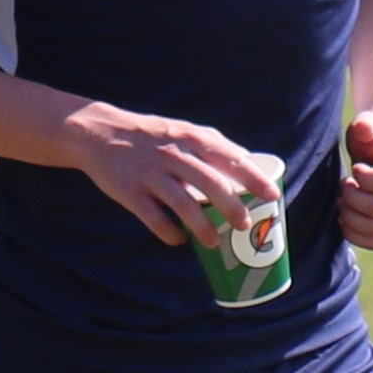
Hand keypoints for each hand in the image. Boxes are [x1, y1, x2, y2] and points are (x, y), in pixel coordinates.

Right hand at [57, 101, 289, 247]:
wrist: (100, 133)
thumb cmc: (152, 136)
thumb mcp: (183, 130)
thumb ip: (214, 145)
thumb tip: (250, 163)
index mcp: (191, 138)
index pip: (230, 158)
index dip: (254, 179)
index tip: (272, 196)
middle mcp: (173, 154)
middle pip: (210, 183)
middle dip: (232, 207)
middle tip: (245, 225)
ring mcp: (151, 174)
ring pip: (183, 204)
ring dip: (202, 227)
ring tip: (214, 242)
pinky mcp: (130, 192)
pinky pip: (153, 218)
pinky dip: (169, 232)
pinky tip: (179, 240)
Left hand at [338, 108, 372, 247]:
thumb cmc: (372, 137)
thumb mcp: (368, 124)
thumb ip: (366, 123)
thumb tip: (363, 129)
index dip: (364, 179)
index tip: (355, 168)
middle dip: (352, 198)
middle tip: (344, 184)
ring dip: (350, 217)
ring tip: (343, 200)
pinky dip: (353, 234)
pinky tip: (344, 217)